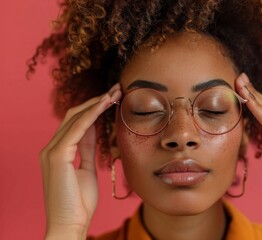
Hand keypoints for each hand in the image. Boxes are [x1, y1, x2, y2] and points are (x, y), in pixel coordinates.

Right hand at [40, 83, 120, 238]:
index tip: (113, 98)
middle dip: (96, 101)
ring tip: (114, 93)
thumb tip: (94, 128)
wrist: (70, 224)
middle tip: (116, 90)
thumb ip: (86, 148)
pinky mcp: (56, 156)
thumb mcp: (86, 168)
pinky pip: (76, 129)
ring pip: (75, 117)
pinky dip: (91, 115)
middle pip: (74, 115)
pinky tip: (105, 105)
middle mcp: (51, 147)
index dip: (94, 108)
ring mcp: (51, 150)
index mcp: (58, 151)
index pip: (76, 122)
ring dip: (96, 103)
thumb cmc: (79, 201)